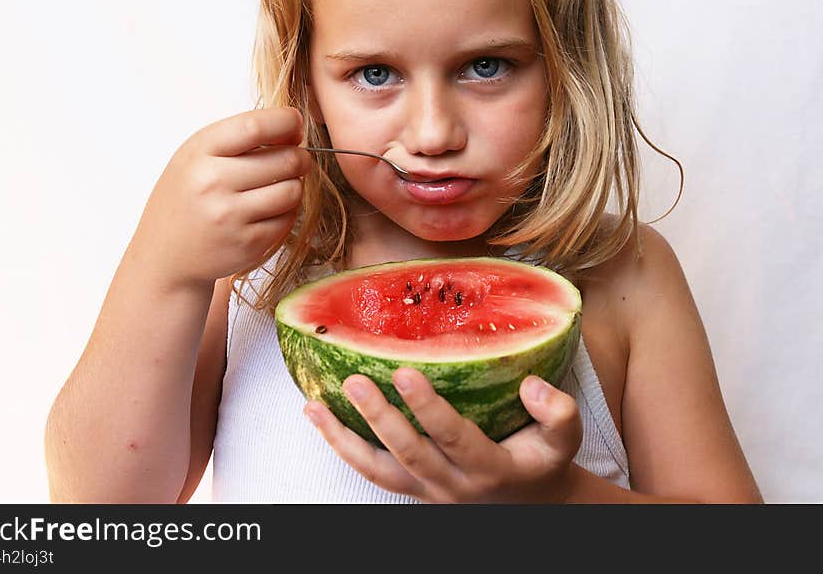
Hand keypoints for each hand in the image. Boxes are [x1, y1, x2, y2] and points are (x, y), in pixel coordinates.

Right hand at [131, 107, 313, 288]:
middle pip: (285, 160)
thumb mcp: (196, 156)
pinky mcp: (248, 244)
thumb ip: (239, 138)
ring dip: (295, 186)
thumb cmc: (187, 197)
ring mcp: (231, 217)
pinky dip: (286, 212)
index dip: (286, 121)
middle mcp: (213, 184)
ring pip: (293, 191)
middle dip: (300, 157)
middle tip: (296, 160)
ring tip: (280, 186)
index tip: (294, 123)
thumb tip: (293, 130)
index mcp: (200, 153)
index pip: (255, 126)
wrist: (165, 253)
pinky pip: (288, 219)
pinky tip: (269, 210)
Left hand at [304, 369, 582, 502]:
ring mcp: (426, 491)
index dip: (427, 408)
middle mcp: (452, 484)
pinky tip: (319, 417)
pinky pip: (371, 471)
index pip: (453, 437)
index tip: (404, 371)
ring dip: (343, 438)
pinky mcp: (410, 488)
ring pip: (378, 470)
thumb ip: (558, 411)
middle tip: (354, 382)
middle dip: (379, 419)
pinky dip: (342, 445)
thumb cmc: (541, 462)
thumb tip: (529, 385)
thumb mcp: (564, 440)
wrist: (530, 507)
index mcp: (489, 468)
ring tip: (314, 406)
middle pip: (408, 455)